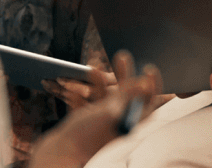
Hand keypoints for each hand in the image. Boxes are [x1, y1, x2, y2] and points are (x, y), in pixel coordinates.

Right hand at [30, 51, 162, 167]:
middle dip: (123, 75)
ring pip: (103, 97)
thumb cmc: (87, 136)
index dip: (151, 85)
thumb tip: (145, 82)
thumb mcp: (110, 112)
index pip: (147, 102)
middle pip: (125, 95)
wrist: (59, 156)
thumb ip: (127, 96)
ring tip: (94, 66)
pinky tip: (74, 87)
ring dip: (99, 81)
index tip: (148, 68)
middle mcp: (116, 122)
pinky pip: (85, 106)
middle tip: (122, 56)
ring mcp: (99, 124)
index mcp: (128, 121)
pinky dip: (81, 94)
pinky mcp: (83, 125)